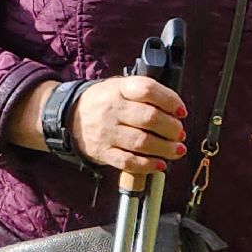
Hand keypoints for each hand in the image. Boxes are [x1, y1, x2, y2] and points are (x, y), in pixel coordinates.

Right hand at [67, 75, 186, 175]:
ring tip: (177, 149)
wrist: (70, 116)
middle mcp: (112, 109)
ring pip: (142, 142)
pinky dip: (147, 165)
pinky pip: (128, 162)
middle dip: (171, 128)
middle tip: (180, 133)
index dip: (169, 100)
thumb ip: (144, 93)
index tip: (181, 111)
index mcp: (119, 89)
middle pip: (149, 118)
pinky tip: (159, 164)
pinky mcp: (103, 152)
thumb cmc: (103, 101)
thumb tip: (175, 109)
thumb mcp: (119, 86)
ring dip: (165, 148)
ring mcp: (106, 132)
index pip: (147, 89)